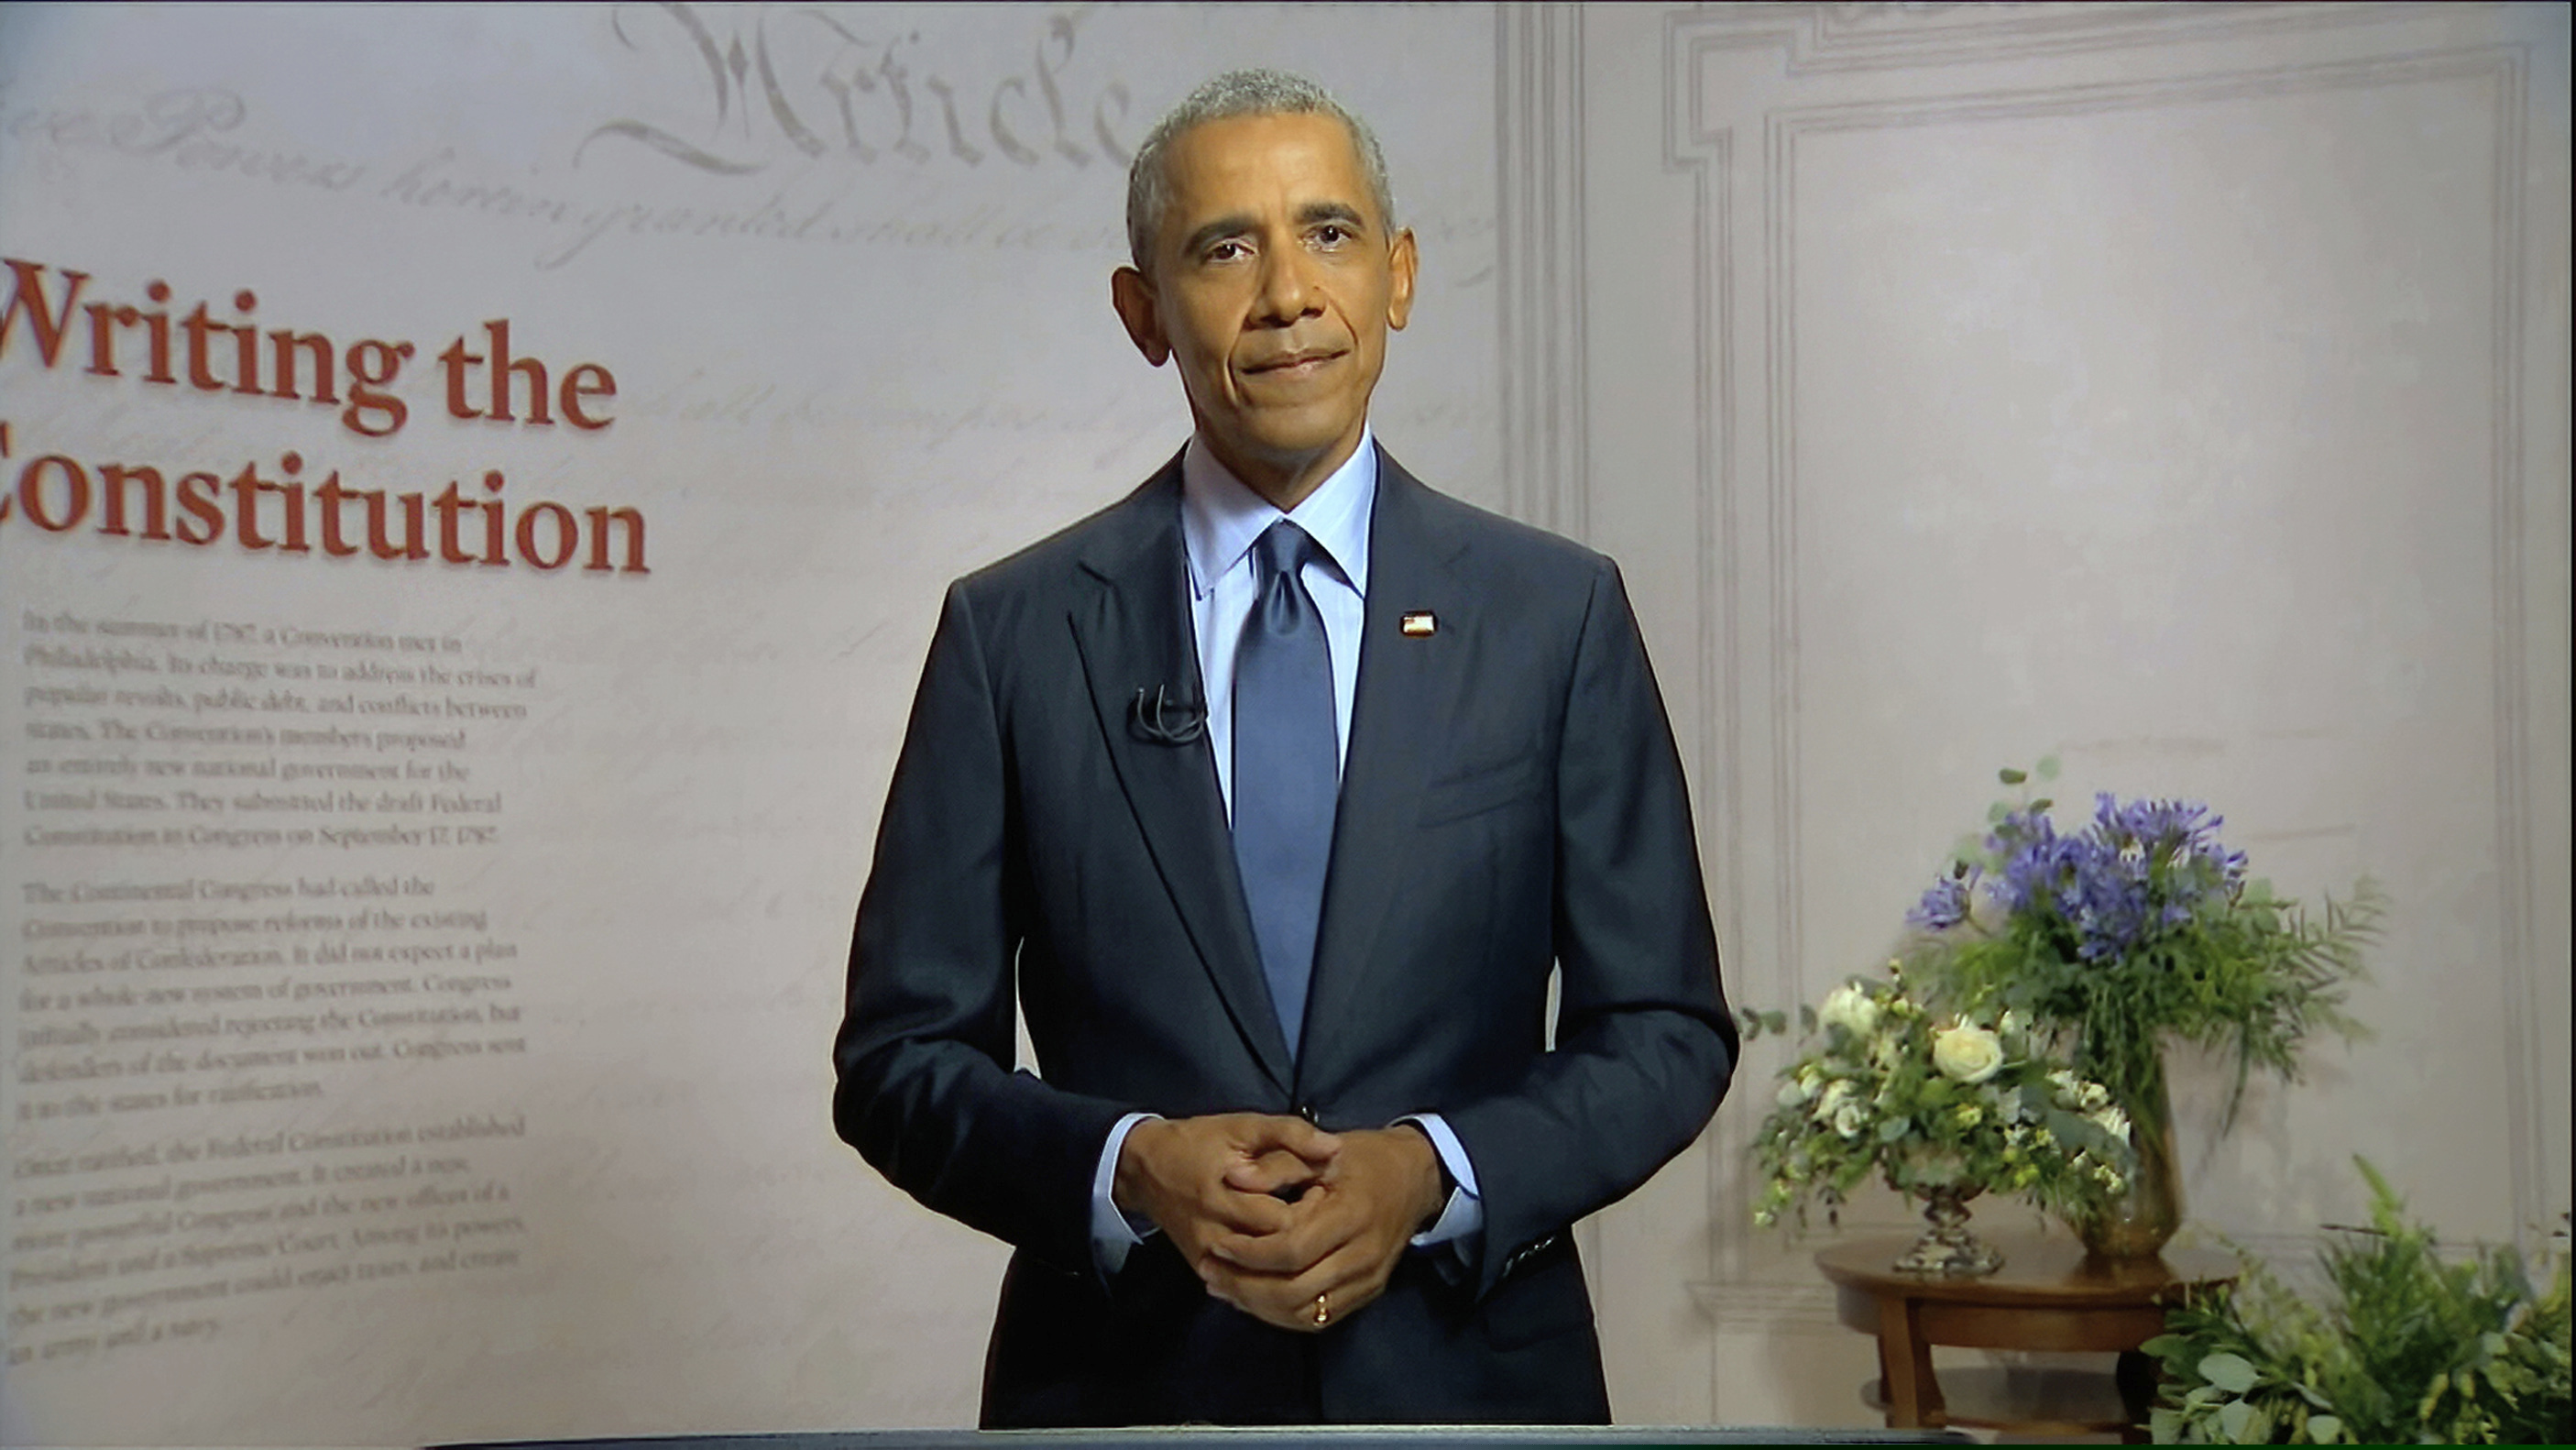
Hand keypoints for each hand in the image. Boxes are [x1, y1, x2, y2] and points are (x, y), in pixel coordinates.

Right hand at [1113, 1113, 1339, 1274]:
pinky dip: (1271, 1275)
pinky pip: (1246, 1285)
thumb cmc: (1199, 1142)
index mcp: (1225, 1195)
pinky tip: (1288, 1259)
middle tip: (1321, 1214)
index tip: (1323, 1189)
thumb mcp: (1243, 1126)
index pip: (1284, 1221)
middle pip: (1276, 1252)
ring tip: (1306, 1234)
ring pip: (1264, 1276)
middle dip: (1306, 1235)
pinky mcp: (1204, 1269)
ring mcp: (1208, 1257)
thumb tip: (1335, 1149)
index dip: (1312, 1209)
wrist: (1145, 1169)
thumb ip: (1290, 1134)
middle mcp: (1215, 1234)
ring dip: (1290, 1260)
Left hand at [1200, 1125, 1445, 1332]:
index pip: (1292, 1250)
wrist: (1416, 1177)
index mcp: (1351, 1215)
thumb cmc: (1363, 1158)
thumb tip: (1232, 1178)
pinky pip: (1318, 1318)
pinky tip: (1253, 1298)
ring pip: (1303, 1312)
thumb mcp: (1321, 1151)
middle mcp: (1363, 1255)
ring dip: (1257, 1305)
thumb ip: (1276, 1165)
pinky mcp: (1367, 1293)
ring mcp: (1368, 1280)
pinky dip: (1281, 1313)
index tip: (1217, 1244)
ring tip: (1221, 1286)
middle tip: (1209, 1270)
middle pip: (1294, 1291)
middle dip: (1244, 1286)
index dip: (1249, 1252)